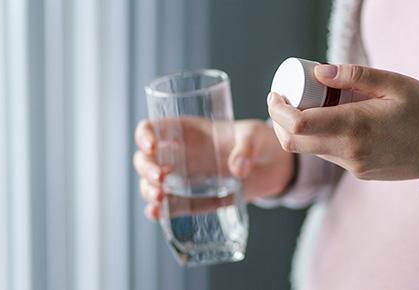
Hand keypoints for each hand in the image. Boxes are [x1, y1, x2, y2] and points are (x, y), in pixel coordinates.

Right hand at [134, 119, 294, 219]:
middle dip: (146, 169)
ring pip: (151, 184)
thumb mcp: (255, 136)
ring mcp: (184, 179)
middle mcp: (179, 154)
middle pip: (145, 159)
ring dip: (148, 191)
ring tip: (159, 199)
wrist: (274, 167)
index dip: (145, 135)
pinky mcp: (194, 200)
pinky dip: (158, 211)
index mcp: (187, 131)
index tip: (151, 146)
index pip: (153, 128)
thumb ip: (246, 148)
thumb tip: (238, 169)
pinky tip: (156, 214)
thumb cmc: (259, 141)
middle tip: (161, 178)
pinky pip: (169, 206)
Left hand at [267, 64, 418, 180]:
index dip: (278, 110)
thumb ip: (355, 76)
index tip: (276, 94)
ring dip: (302, 130)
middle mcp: (350, 151)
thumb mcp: (395, 83)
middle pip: (294, 143)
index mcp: (355, 126)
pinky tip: (336, 120)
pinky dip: (322, 138)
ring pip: (311, 150)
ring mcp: (354, 166)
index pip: (298, 125)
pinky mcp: (360, 173)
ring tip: (313, 104)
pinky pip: (331, 155)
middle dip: (281, 121)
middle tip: (284, 99)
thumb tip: (319, 72)